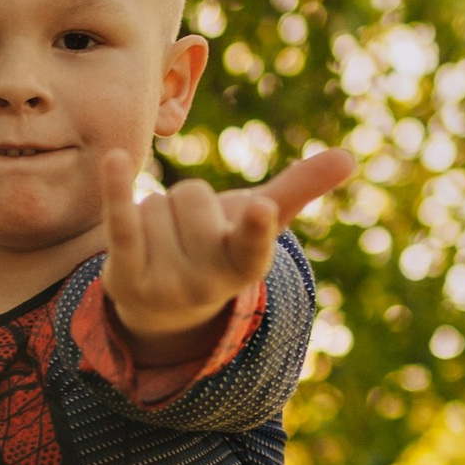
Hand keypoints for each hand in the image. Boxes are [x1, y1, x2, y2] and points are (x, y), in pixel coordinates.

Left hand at [98, 147, 354, 349]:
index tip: (262, 210)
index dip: (256, 227)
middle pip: (192, 197)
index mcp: (245, 267)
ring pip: (158, 203)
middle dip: (188, 203)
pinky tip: (115, 160)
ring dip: (156, 212)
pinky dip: (116, 192)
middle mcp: (206, 283)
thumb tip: (349, 157)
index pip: (252, 245)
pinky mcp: (124, 275)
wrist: (161, 307)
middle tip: (188, 235)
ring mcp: (164, 284)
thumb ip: (299, 189)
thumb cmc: (219, 251)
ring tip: (162, 245)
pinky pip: (123, 224)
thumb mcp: (259, 225)